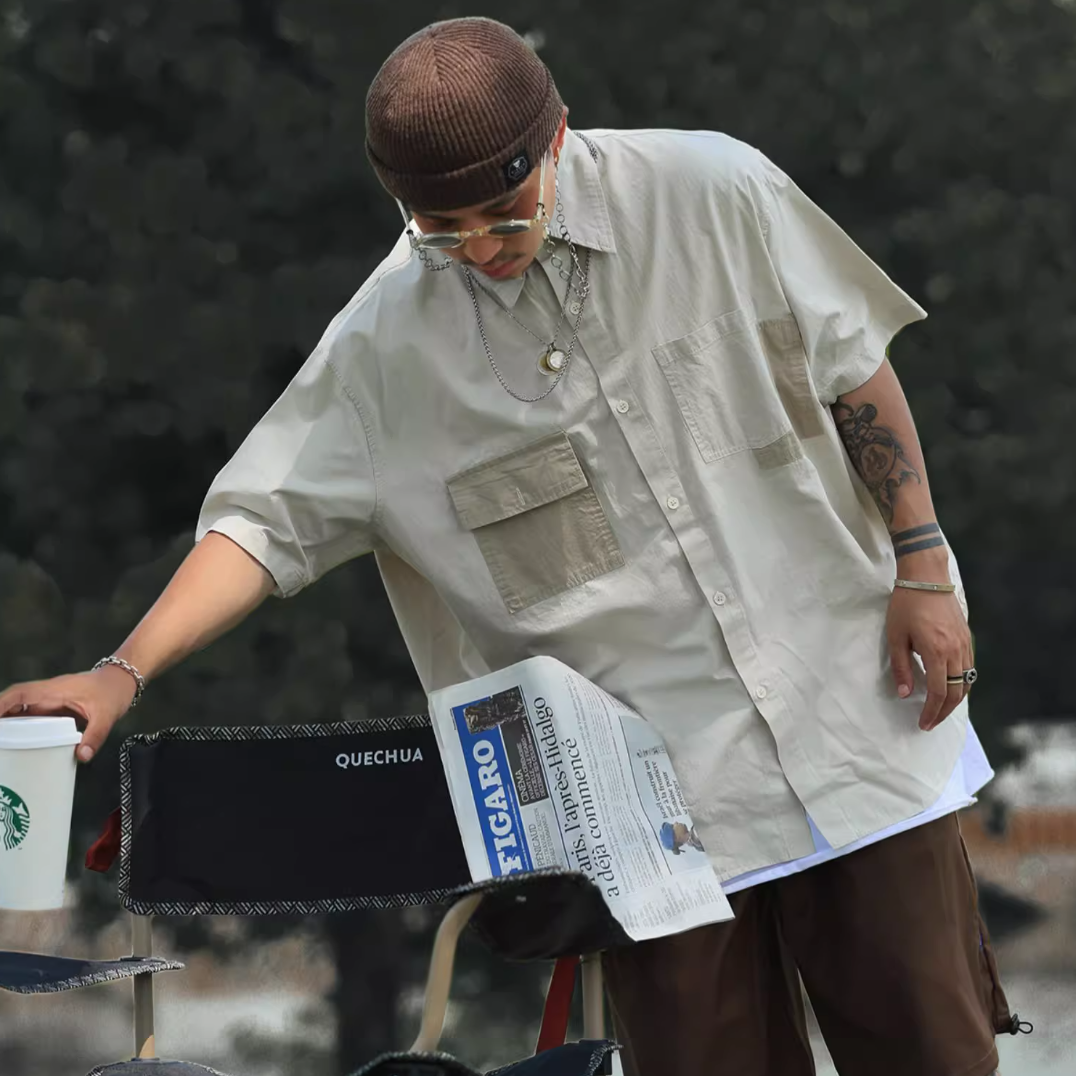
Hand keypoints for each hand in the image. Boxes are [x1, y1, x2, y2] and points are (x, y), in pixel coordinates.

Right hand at [0, 667, 137, 761]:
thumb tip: (81, 757)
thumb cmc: (113, 691)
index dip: (0, 705)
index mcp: (54, 690)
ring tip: (2, 746)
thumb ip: (95, 735)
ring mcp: (50, 701)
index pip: (19, 693)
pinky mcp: (55, 709)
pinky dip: (22, 729)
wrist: (124, 680)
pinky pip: (32, 718)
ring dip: (8, 725)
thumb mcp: (107, 714)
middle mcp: (47, 694)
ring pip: (21, 712)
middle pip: (14, 704)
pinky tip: (18, 745)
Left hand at [886, 584, 972, 731]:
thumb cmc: (906, 605)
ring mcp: (964, 644)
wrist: (927, 577)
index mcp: (936, 652)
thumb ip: (901, 667)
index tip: (923, 724)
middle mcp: (955, 651)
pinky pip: (969, 668)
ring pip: (966, 682)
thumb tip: (904, 693)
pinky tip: (951, 687)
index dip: (931, 712)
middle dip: (944, 712)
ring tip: (939, 710)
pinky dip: (962, 683)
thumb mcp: (896, 637)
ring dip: (954, 700)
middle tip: (930, 722)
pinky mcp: (966, 637)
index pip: (939, 693)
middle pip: (957, 692)